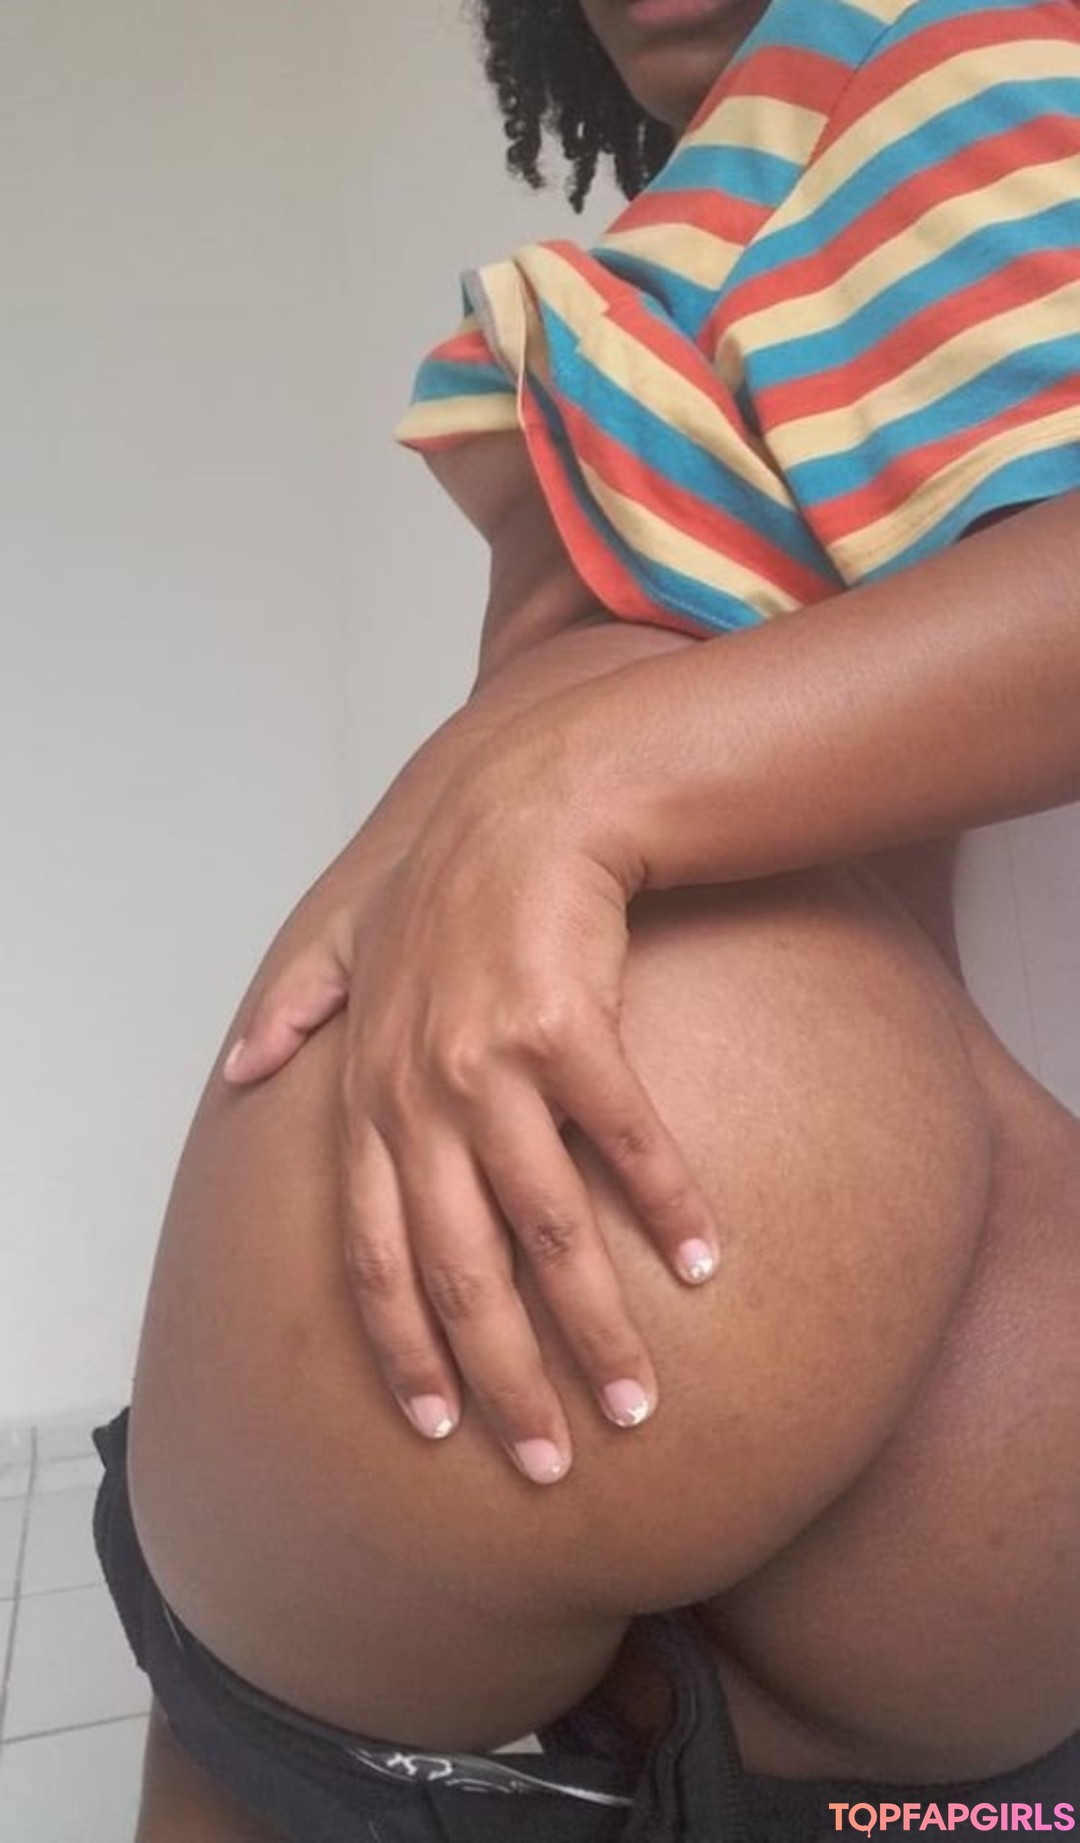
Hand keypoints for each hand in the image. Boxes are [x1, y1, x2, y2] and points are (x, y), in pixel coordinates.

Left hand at [314, 731, 718, 1482]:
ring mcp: (491, 1065)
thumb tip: (239, 1068)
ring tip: (638, 1400)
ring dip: (595, 1326)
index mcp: (371, 1099)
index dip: (404, 1349)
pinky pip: (625, 1144)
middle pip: (459, 1271)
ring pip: (543, 1228)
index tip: (439, 1427)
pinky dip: (665, 1208)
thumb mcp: (347, 941)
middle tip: (551, 1460)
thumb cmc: (447, 881)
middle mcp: (420, 1097)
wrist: (531, 804)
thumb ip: (296, 1008)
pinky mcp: (569, 1032)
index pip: (375, 1257)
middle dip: (505, 1380)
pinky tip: (703, 1264)